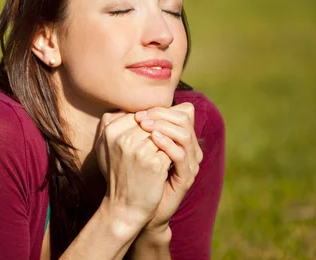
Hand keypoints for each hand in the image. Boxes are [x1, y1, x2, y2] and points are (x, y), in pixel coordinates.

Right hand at [95, 111, 172, 235]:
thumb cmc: (117, 174)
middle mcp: (122, 138)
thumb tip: (135, 108)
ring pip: (163, 133)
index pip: (139, 114)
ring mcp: (138, 150)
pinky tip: (167, 164)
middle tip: (164, 145)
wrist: (124, 207)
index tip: (153, 137)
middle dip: (162, 132)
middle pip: (153, 122)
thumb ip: (114, 123)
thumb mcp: (106, 147)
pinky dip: (172, 155)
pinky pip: (170, 148)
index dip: (150, 124)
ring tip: (167, 153)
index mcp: (110, 130)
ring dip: (168, 142)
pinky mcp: (154, 162)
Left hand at [134, 102, 202, 232]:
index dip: (159, 109)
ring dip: (163, 126)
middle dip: (161, 115)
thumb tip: (125, 109)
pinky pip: (181, 155)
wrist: (137, 207)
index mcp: (180, 140)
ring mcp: (189, 164)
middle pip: (184, 119)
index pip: (178, 113)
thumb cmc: (133, 174)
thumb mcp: (134, 149)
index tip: (138, 113)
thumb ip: (135, 130)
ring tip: (144, 126)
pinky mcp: (185, 178)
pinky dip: (167, 144)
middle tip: (140, 118)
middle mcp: (189, 149)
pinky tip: (153, 139)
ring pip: (185, 135)